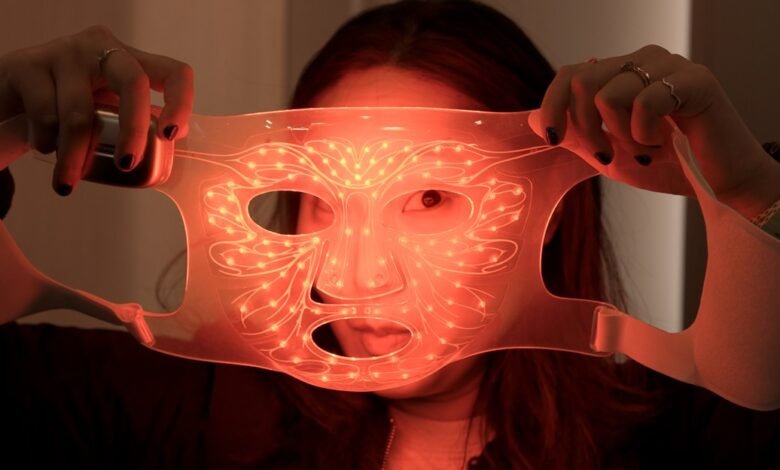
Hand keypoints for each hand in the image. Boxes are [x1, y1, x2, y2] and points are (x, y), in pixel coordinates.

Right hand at [0, 25, 193, 194]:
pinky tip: (44, 144)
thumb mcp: (106, 114)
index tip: (171, 135)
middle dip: (134, 129)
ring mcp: (64, 53)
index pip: (173, 72)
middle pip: (133, 82)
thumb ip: (135, 127)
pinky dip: (47, 144)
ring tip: (67, 180)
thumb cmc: (67, 108)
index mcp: (130, 62)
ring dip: (75, 157)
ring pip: (81, 114)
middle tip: (127, 164)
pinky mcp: (27, 66)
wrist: (8, 101)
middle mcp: (101, 49)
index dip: (180, 102)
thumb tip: (170, 150)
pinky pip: (46, 118)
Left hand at [530, 45, 779, 218]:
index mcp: (620, 74)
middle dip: (584, 129)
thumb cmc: (665, 167)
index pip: (569, 73)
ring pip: (608, 94)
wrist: (717, 185)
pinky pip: (644, 103)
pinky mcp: (695, 80)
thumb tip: (530, 119)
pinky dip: (645, 134)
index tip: (552, 138)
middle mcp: (642, 62)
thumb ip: (573, 136)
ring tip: (645, 150)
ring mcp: (669, 67)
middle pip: (581, 81)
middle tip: (606, 156)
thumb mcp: (608, 155)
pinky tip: (665, 143)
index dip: (552, 105)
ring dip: (620, 136)